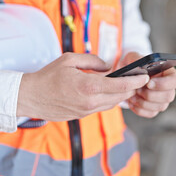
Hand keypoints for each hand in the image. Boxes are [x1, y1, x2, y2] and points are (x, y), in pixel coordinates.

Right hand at [17, 53, 148, 120]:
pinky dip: (108, 99)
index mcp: (89, 86)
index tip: (144, 76)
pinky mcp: (82, 115)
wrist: (31, 97)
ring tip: (123, 84)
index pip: (121, 85)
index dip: (136, 81)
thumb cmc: (48, 77)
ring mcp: (86, 111)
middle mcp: (90, 101)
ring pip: (112, 103)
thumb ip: (92, 60)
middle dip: (131, 88)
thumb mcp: (70, 60)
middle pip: (120, 96)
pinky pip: (101, 107)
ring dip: (120, 94)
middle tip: (136, 79)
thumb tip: (107, 66)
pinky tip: (106, 91)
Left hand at [120, 52, 175, 117]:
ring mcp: (162, 100)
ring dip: (143, 102)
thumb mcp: (132, 57)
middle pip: (169, 96)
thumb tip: (141, 66)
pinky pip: (151, 113)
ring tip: (131, 94)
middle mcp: (169, 87)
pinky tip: (131, 101)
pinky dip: (139, 109)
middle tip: (137, 90)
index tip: (148, 83)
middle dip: (151, 95)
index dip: (164, 84)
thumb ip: (137, 58)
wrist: (125, 77)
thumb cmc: (133, 64)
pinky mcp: (154, 109)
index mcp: (168, 72)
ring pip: (160, 107)